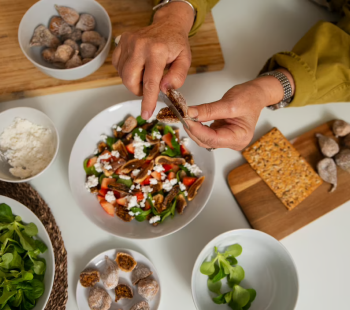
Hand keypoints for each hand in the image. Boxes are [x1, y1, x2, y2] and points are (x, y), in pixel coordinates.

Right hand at [112, 2, 194, 119]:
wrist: (167, 25)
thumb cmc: (176, 44)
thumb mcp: (185, 60)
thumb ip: (178, 76)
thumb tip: (164, 89)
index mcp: (157, 51)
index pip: (150, 82)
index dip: (148, 101)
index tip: (146, 114)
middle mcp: (140, 46)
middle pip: (130, 81)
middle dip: (138, 91)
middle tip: (149, 87)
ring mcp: (128, 43)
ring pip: (123, 76)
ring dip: (134, 82)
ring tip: (146, 74)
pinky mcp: (121, 42)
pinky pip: (118, 67)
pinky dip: (126, 73)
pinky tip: (138, 67)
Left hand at [185, 69, 294, 149]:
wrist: (256, 94)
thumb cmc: (249, 98)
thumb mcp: (229, 103)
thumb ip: (209, 110)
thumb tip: (190, 113)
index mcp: (239, 138)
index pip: (213, 139)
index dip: (198, 130)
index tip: (186, 119)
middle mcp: (233, 142)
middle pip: (207, 141)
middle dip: (193, 129)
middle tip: (183, 116)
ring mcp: (226, 139)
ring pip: (204, 139)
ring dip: (194, 128)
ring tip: (186, 116)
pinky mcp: (221, 134)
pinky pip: (206, 133)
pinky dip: (198, 126)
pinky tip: (192, 118)